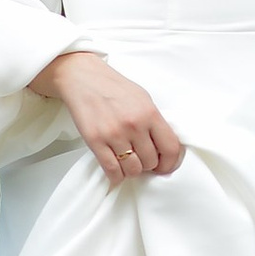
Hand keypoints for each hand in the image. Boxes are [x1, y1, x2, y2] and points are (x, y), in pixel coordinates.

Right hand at [34, 49, 183, 184]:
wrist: (83, 78)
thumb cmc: (113, 88)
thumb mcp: (143, 98)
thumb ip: (155, 122)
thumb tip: (164, 147)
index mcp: (150, 113)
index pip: (171, 148)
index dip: (170, 163)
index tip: (165, 166)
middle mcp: (134, 125)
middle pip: (151, 162)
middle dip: (148, 165)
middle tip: (141, 159)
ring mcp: (114, 134)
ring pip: (133, 170)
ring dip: (132, 170)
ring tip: (127, 162)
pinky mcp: (95, 141)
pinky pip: (112, 171)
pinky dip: (116, 176)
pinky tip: (116, 170)